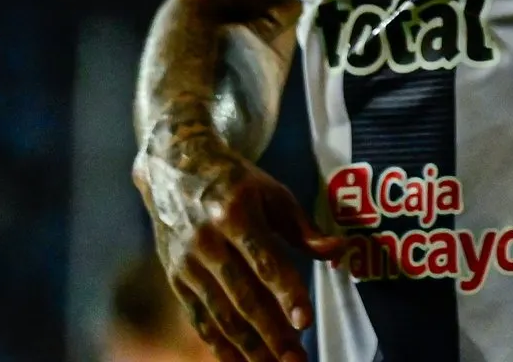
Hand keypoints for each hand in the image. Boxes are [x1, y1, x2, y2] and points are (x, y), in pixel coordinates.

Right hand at [135, 128, 342, 361]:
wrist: (175, 171)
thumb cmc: (236, 182)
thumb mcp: (272, 192)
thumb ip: (302, 228)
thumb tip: (337, 252)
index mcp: (234, 213)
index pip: (264, 261)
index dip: (286, 293)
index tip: (305, 321)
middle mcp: (206, 242)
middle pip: (242, 297)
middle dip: (271, 334)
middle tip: (296, 360)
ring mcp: (186, 264)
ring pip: (220, 316)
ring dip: (248, 349)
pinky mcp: (175, 280)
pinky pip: (199, 319)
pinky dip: (219, 346)